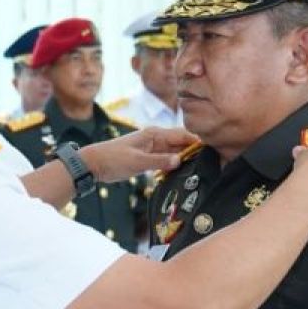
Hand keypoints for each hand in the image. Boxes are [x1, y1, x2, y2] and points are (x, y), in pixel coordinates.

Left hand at [81, 127, 199, 181]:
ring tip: (198, 170)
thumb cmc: (112, 159)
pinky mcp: (148, 157)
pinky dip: (173, 166)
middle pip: (182, 143)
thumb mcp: (137, 161)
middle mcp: (156, 139)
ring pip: (175, 152)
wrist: (93, 164)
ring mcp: (152, 148)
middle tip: (210, 163)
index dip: (198, 142)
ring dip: (184, 160)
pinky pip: (166, 160)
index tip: (214, 150)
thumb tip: (179, 161)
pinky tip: (180, 174)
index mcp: (154, 134)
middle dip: (194, 152)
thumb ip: (158, 161)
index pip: (183, 135)